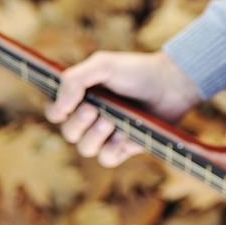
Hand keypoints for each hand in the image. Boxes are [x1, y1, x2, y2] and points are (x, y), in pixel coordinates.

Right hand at [45, 50, 201, 166]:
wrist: (171, 84)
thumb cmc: (136, 71)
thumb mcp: (102, 65)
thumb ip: (74, 80)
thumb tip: (58, 109)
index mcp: (81, 97)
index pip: (54, 112)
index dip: (56, 112)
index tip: (67, 106)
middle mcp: (91, 117)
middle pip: (68, 133)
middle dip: (78, 123)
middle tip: (94, 110)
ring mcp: (108, 134)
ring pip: (85, 148)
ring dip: (95, 136)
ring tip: (111, 121)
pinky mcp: (124, 148)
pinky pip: (107, 159)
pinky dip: (113, 148)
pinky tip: (125, 135)